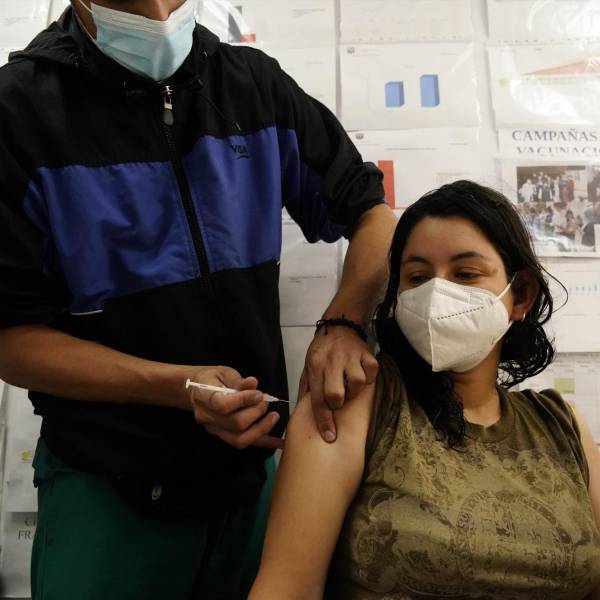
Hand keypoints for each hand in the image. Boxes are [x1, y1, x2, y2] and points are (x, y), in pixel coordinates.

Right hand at [187, 366, 282, 449]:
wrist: (196, 391)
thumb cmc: (211, 379)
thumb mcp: (223, 373)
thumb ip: (238, 380)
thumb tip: (253, 383)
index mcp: (204, 397)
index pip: (222, 405)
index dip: (243, 400)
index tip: (258, 394)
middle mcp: (207, 417)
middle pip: (234, 424)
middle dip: (256, 413)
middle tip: (265, 401)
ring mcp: (214, 430)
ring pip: (239, 439)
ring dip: (261, 429)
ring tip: (274, 416)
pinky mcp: (223, 436)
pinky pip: (245, 443)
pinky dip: (263, 442)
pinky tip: (279, 442)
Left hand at [302, 327, 377, 442]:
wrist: (337, 325)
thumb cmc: (321, 351)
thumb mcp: (308, 366)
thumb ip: (307, 388)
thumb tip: (303, 414)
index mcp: (315, 366)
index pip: (318, 398)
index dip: (323, 420)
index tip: (329, 436)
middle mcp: (332, 361)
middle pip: (336, 394)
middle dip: (338, 403)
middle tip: (339, 400)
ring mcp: (350, 356)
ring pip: (357, 383)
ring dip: (354, 390)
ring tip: (350, 385)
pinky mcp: (366, 352)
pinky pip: (372, 370)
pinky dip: (370, 376)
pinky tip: (363, 374)